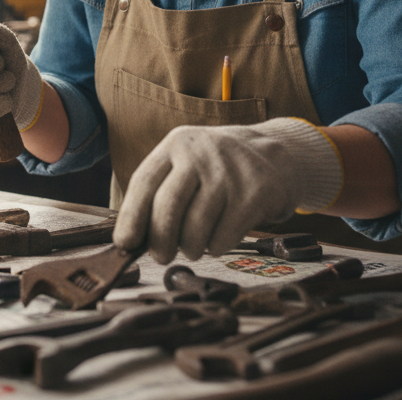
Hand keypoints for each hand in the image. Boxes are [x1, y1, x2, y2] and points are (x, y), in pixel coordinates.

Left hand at [113, 118, 342, 262]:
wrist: (277, 155)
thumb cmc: (220, 170)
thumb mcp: (187, 163)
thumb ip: (161, 191)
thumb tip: (132, 238)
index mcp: (175, 145)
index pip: (144, 182)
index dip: (131, 217)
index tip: (124, 243)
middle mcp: (200, 153)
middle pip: (168, 205)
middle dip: (160, 240)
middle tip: (160, 256)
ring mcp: (230, 171)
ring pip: (196, 225)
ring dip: (190, 247)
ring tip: (192, 248)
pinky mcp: (256, 192)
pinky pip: (225, 235)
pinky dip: (216, 247)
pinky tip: (218, 241)